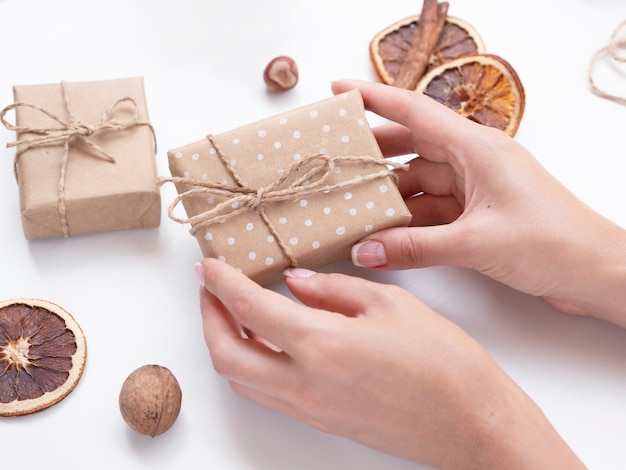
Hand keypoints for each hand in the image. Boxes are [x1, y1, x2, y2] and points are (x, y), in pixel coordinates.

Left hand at [196, 258, 582, 468]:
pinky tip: (268, 341)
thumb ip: (333, 290)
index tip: (209, 266)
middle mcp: (307, 384)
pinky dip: (252, 364)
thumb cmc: (445, 362)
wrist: (472, 424)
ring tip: (235, 311)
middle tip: (211, 289)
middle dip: (208, 318)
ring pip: (242, 379)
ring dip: (226, 343)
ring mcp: (311, 410)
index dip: (221, 284)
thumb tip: (295, 282)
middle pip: (226, 355)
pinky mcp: (322, 422)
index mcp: (324, 345)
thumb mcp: (392, 305)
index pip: (250, 309)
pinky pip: (267, 393)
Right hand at [332, 80, 625, 326]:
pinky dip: (410, 220)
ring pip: (421, 181)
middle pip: (413, 146)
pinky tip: (386, 232)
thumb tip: (366, 251)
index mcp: (477, 148)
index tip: (340, 90)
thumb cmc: (552, 242)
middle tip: (337, 161)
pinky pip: (434, 208)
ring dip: (392, 195)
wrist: (595, 272)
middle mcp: (474, 161)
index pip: (415, 112)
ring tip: (355, 205)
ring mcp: (476, 188)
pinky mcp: (479, 214)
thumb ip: (414, 248)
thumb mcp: (474, 242)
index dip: (374, 99)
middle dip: (375, 153)